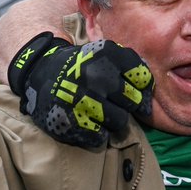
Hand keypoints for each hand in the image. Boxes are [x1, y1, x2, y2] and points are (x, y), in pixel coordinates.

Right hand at [7, 32, 153, 147]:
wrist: (39, 72)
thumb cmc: (81, 65)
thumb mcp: (105, 52)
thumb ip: (131, 65)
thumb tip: (151, 87)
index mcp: (108, 55)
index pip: (142, 78)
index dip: (140, 87)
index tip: (131, 88)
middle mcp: (97, 76)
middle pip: (134, 102)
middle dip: (127, 104)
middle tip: (113, 100)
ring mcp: (84, 101)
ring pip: (120, 122)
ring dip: (113, 119)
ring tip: (98, 111)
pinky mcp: (72, 122)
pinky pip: (101, 137)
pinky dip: (97, 132)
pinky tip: (87, 120)